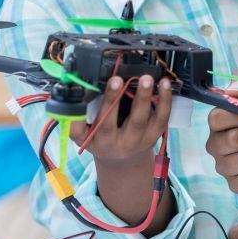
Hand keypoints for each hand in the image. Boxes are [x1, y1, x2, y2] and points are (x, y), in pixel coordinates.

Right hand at [70, 75, 175, 233]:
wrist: (121, 162)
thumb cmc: (98, 140)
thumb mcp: (82, 136)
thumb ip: (75, 120)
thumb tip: (71, 93)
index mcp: (104, 141)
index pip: (106, 122)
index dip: (111, 101)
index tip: (115, 80)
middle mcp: (126, 143)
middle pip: (135, 121)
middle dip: (139, 98)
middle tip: (142, 77)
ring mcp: (143, 140)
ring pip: (152, 119)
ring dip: (155, 97)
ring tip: (154, 78)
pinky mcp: (155, 135)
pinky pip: (163, 118)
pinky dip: (166, 100)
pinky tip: (165, 84)